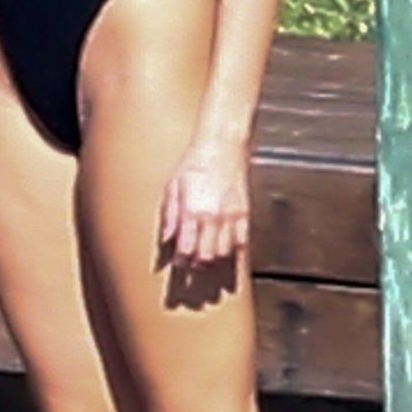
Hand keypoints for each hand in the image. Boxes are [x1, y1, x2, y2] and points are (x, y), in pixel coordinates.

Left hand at [161, 138, 249, 265]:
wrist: (221, 146)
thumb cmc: (195, 162)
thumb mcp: (173, 186)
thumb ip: (170, 215)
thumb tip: (166, 238)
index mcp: (191, 212)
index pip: (186, 250)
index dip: (181, 262)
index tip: (178, 263)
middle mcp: (212, 218)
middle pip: (206, 258)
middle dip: (197, 266)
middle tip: (192, 265)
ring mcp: (230, 217)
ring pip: (224, 254)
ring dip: (214, 260)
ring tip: (207, 258)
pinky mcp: (244, 212)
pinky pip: (242, 241)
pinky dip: (233, 250)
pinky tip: (226, 249)